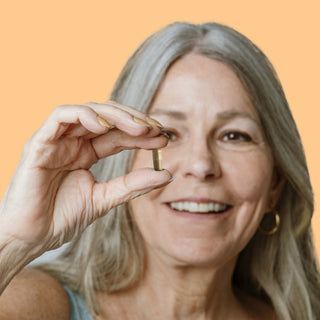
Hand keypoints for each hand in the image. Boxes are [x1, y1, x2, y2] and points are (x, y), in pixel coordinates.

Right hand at [0, 101, 170, 253]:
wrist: (31, 238)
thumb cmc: (62, 218)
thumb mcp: (105, 199)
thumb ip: (133, 185)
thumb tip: (166, 173)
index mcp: (86, 153)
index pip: (118, 135)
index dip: (141, 134)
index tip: (163, 138)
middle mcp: (73, 142)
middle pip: (107, 119)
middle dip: (133, 120)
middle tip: (156, 129)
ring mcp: (57, 141)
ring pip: (88, 112)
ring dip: (115, 115)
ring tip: (139, 128)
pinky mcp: (39, 143)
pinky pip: (60, 117)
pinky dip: (83, 115)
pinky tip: (104, 126)